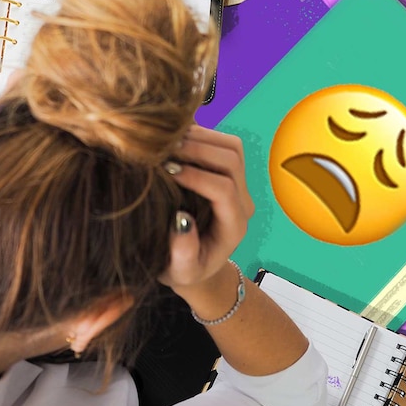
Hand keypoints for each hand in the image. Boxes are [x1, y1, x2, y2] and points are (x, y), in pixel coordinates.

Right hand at [159, 125, 253, 293]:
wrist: (196, 264)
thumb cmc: (185, 270)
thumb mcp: (180, 271)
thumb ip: (183, 253)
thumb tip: (181, 221)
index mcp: (233, 225)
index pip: (224, 189)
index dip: (197, 176)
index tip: (167, 171)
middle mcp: (241, 202)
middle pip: (232, 160)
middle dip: (198, 149)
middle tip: (163, 149)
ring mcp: (238, 185)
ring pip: (231, 146)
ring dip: (200, 137)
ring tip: (167, 141)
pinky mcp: (228, 173)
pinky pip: (222, 143)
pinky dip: (200, 134)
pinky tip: (173, 138)